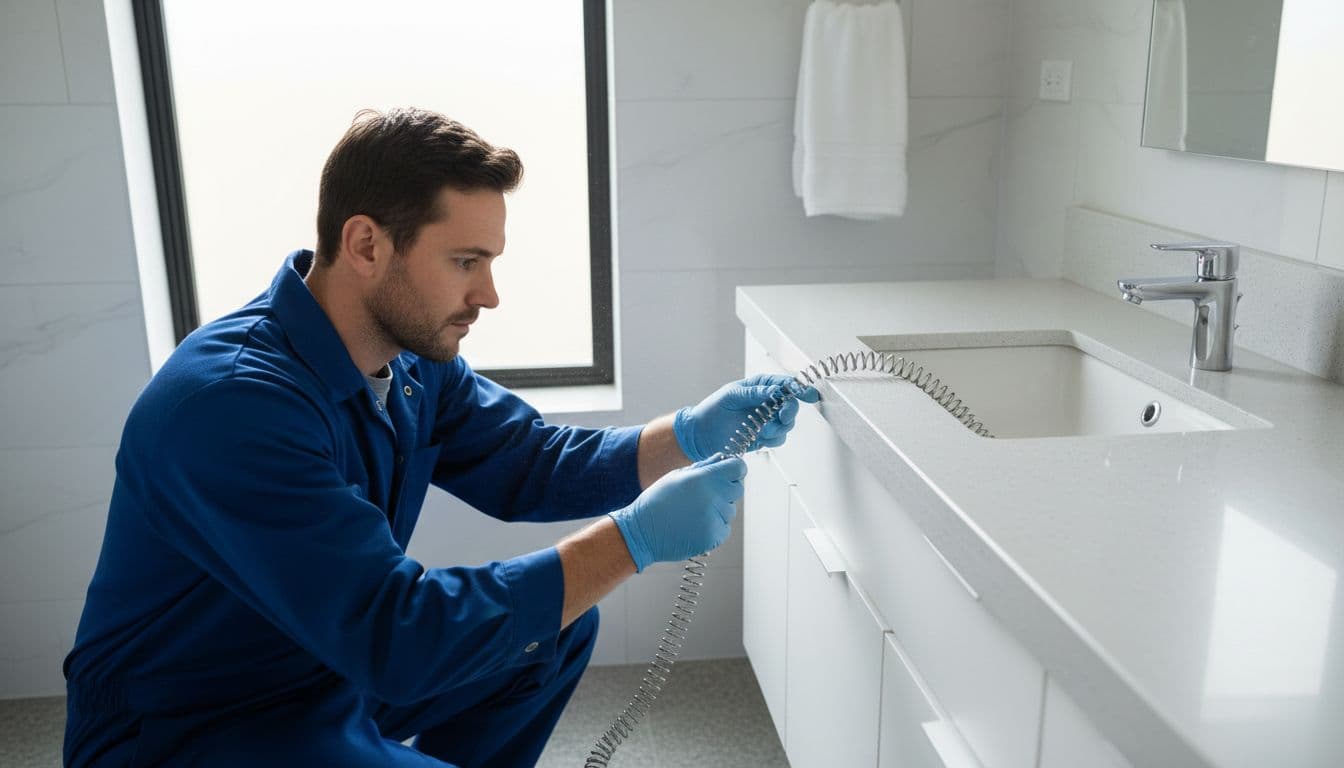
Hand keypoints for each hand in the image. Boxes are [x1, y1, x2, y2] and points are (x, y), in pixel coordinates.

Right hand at [608, 454, 746, 571]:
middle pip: (738, 489)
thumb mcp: (677, 476)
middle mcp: (712, 497)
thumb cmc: (658, 500)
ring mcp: (713, 519)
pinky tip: (695, 525)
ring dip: (719, 510)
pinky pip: (724, 528)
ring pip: (731, 510)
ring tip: (695, 512)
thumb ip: (703, 466)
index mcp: (703, 478)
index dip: (735, 469)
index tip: (730, 472)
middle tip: (707, 494)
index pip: (738, 468)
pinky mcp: (713, 537)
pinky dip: (715, 527)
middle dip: (727, 489)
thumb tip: (723, 458)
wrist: (642, 531)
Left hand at [673, 374, 820, 461]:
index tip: (809, 394)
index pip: (786, 384)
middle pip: (791, 405)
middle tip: (782, 416)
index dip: (799, 389)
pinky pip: (779, 438)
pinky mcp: (763, 437)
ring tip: (761, 429)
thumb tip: (777, 391)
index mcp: (760, 386)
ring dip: (778, 427)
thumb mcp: (732, 395)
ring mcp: (766, 420)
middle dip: (789, 411)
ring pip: (787, 424)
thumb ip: (755, 393)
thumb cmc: (712, 409)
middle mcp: (766, 403)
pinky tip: (759, 436)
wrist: (701, 434)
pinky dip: (772, 439)